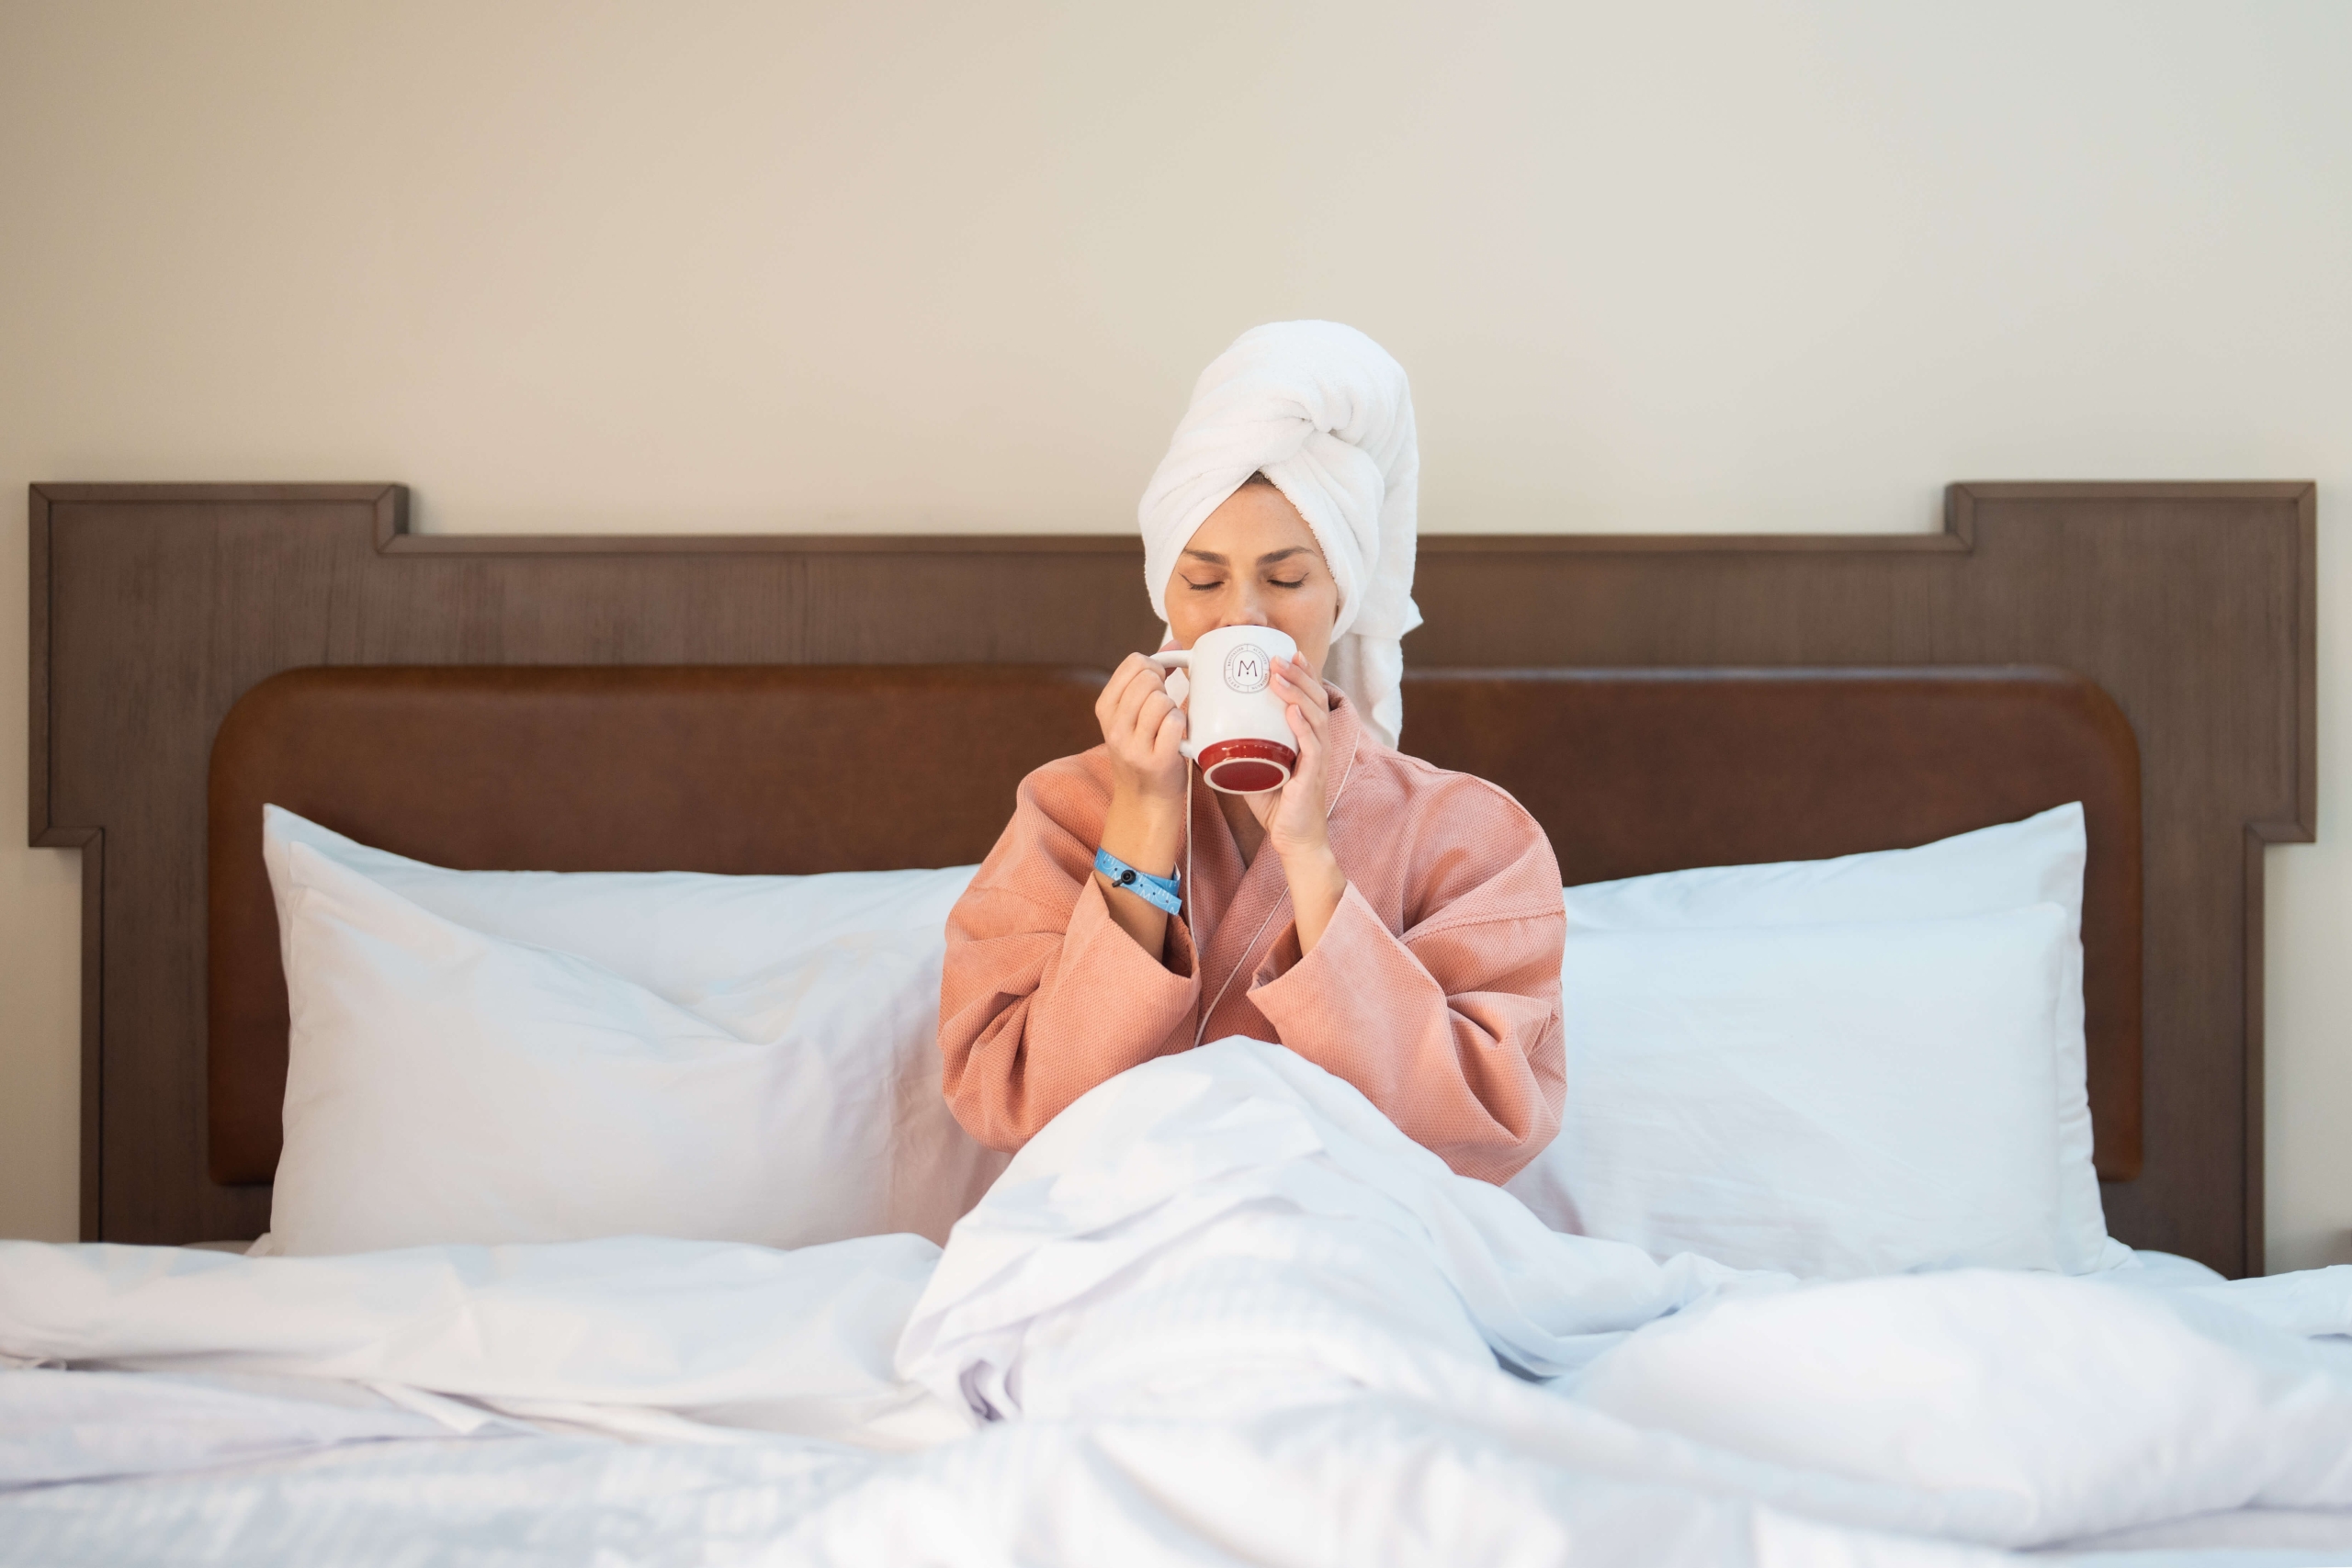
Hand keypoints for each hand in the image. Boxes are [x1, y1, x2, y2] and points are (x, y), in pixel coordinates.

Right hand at [1096, 653, 1187, 807]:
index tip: (1160, 681)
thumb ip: (1151, 678)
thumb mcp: (1134, 715)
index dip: (1154, 665)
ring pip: (1161, 699)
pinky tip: (1178, 737)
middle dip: (1164, 687)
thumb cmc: (1145, 752)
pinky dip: (1182, 726)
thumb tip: (1174, 644)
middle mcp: (1114, 726)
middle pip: (1148, 679)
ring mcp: (1133, 745)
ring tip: (1169, 725)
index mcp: (1106, 709)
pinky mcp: (1155, 760)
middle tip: (1165, 707)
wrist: (1145, 801)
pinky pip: (1175, 722)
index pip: (1132, 663)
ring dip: (1173, 708)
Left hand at [1251, 657, 1347, 951]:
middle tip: (1276, 656)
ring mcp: (1319, 758)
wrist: (1293, 840)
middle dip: (1297, 673)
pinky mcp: (1314, 776)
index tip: (1284, 652)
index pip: (1309, 697)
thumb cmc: (1276, 804)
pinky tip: (1291, 711)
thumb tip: (1203, 728)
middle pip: (1314, 698)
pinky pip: (1313, 745)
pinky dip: (1303, 726)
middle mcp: (1318, 742)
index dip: (1301, 673)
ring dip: (1297, 691)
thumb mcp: (1255, 766)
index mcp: (1307, 737)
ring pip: (1314, 714)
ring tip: (1278, 674)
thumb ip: (1238, 746)